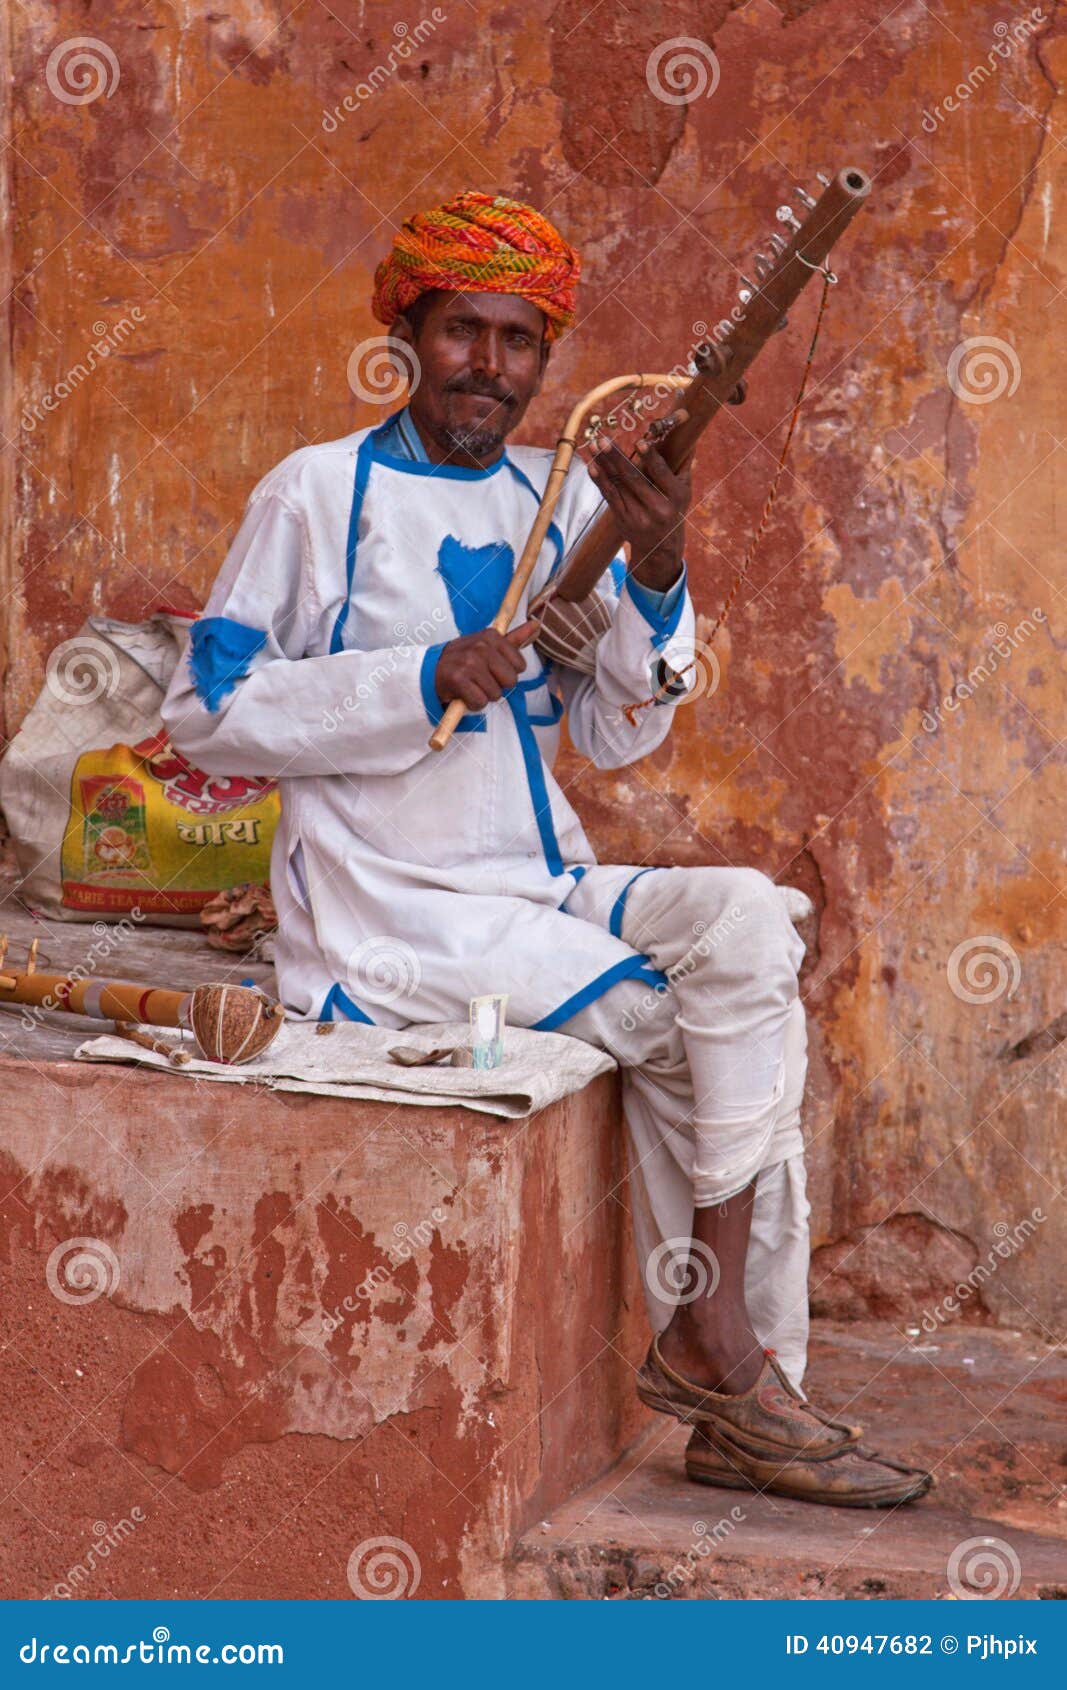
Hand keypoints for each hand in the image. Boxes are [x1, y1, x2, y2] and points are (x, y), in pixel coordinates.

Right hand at [434, 620, 538, 709]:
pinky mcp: (458, 679)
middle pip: (511, 681)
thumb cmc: (465, 659)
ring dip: (484, 696)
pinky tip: (464, 694)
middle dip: (498, 686)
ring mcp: (469, 663)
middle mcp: (481, 647)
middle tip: (481, 679)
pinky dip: (472, 704)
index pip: (520, 666)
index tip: (492, 668)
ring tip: (471, 685)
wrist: (431, 669)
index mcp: (491, 636)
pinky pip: (480, 702)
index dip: (507, 672)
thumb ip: (513, 637)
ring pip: (495, 694)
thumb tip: (536, 624)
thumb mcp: (488, 644)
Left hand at [588, 437, 690, 590]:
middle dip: (617, 457)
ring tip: (594, 445)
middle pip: (634, 478)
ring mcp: (638, 517)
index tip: (639, 442)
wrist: (660, 547)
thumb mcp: (684, 491)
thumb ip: (683, 464)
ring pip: (619, 486)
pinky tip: (592, 466)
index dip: (650, 458)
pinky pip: (610, 497)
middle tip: (604, 440)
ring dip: (604, 464)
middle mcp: (657, 508)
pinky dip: (600, 481)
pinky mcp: (623, 521)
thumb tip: (688, 436)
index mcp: (676, 497)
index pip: (661, 474)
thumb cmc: (674, 509)